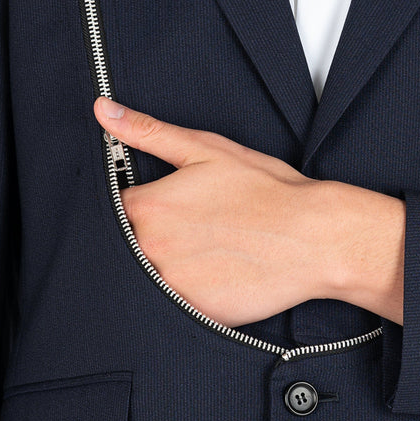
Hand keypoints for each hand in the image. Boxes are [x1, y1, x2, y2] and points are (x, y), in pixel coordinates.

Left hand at [93, 95, 404, 326]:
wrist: (316, 238)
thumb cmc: (266, 191)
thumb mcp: (205, 150)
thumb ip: (147, 132)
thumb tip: (103, 110)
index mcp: (148, 206)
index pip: (117, 210)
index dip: (143, 208)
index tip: (171, 208)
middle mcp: (150, 247)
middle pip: (129, 246)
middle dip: (155, 238)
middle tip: (198, 231)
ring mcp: (170, 283)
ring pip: (150, 277)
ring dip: (169, 267)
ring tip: (210, 252)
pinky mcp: (193, 310)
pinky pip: (175, 304)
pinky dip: (191, 291)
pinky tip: (218, 275)